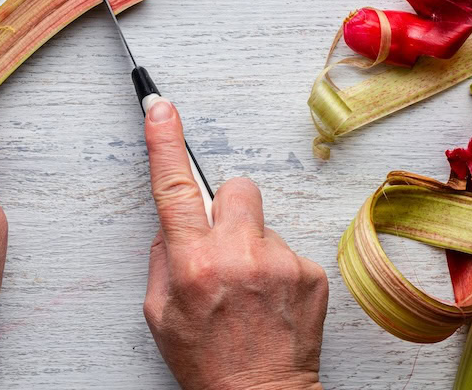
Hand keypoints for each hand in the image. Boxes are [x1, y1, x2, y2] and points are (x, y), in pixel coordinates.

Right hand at [142, 99, 327, 389]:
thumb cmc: (207, 362)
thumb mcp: (160, 314)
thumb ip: (164, 258)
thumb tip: (175, 224)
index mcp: (194, 264)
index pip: (175, 189)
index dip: (164, 142)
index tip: (160, 108)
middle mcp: (239, 257)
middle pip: (235, 189)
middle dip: (226, 207)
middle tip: (221, 245)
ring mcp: (280, 263)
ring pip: (261, 223)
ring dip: (253, 245)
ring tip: (249, 291)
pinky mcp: (311, 273)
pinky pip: (286, 249)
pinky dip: (277, 269)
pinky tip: (271, 301)